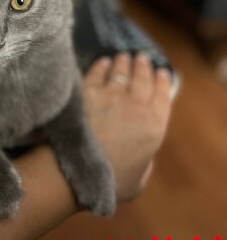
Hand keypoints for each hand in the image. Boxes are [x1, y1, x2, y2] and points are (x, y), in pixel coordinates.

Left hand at [84, 53, 172, 201]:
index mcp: (153, 126)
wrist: (77, 169)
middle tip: (142, 57)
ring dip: (123, 63)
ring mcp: (111, 95)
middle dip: (143, 66)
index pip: (162, 96)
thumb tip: (143, 153)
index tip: (162, 72)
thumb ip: (145, 162)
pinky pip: (97, 72)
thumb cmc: (109, 182)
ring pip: (120, 72)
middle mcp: (135, 105)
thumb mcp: (138, 181)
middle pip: (142, 78)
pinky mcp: (88, 91)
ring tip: (123, 57)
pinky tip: (102, 62)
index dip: (162, 81)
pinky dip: (101, 66)